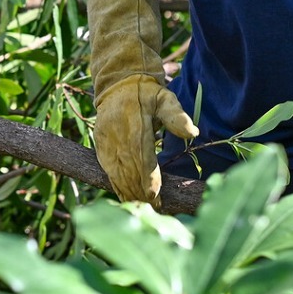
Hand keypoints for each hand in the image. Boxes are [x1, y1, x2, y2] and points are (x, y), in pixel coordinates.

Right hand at [94, 73, 198, 204]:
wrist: (118, 83)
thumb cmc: (147, 93)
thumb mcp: (165, 98)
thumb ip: (176, 115)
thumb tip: (193, 132)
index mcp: (136, 125)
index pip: (143, 159)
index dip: (149, 181)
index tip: (157, 198)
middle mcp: (118, 136)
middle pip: (130, 171)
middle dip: (141, 193)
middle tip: (155, 210)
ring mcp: (107, 141)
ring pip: (117, 173)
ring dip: (129, 193)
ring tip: (142, 209)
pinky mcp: (99, 145)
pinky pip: (107, 170)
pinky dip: (116, 185)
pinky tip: (125, 198)